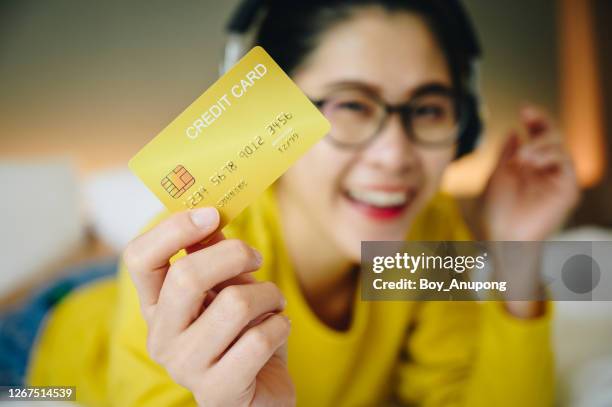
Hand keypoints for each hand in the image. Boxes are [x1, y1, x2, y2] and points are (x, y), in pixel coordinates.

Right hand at [123, 207, 294, 406]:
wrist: (261, 393)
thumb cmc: (242, 334)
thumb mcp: (226, 288)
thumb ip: (213, 254)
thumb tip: (209, 212)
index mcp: (155, 306)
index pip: (140, 258)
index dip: (174, 229)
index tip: (212, 215)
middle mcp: (161, 337)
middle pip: (187, 276)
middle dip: (235, 255)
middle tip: (256, 258)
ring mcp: (185, 368)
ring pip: (234, 304)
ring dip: (268, 294)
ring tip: (274, 302)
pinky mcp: (217, 392)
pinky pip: (258, 340)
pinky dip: (280, 325)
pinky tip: (278, 329)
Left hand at [479, 105, 580, 240]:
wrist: (500, 236)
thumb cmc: (494, 212)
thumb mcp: (496, 175)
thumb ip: (506, 153)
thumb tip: (513, 130)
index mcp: (529, 165)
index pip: (538, 136)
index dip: (535, 120)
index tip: (524, 108)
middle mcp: (545, 170)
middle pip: (553, 137)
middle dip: (541, 123)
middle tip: (527, 117)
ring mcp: (557, 180)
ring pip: (560, 147)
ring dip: (540, 144)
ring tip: (520, 157)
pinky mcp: (566, 191)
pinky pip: (566, 164)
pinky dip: (549, 157)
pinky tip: (530, 162)